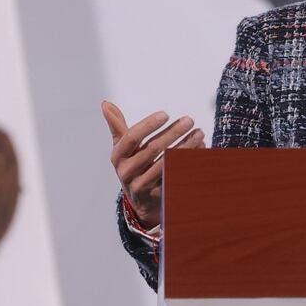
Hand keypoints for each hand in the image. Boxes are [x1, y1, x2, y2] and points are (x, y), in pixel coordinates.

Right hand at [101, 100, 203, 228]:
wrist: (142, 201)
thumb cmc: (133, 167)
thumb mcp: (123, 149)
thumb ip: (117, 126)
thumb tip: (105, 103)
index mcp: (118, 156)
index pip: (132, 137)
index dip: (148, 125)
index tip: (165, 114)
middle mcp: (127, 172)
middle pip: (153, 149)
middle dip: (173, 133)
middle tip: (189, 120)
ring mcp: (142, 185)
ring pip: (167, 162)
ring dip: (186, 146)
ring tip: (199, 133)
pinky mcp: (158, 194)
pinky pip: (176, 174)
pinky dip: (189, 161)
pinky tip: (200, 149)